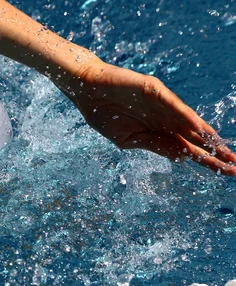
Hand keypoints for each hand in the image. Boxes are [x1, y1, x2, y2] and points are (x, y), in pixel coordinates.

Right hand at [66, 62, 235, 174]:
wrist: (87, 90)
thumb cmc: (103, 115)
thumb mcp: (128, 139)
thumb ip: (154, 145)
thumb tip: (181, 156)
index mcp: (158, 133)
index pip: (188, 149)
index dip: (207, 160)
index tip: (226, 173)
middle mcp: (166, 120)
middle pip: (196, 139)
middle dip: (215, 153)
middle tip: (235, 166)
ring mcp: (162, 105)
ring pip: (191, 124)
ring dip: (209, 139)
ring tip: (225, 153)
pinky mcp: (155, 92)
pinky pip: (176, 108)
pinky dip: (190, 119)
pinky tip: (203, 131)